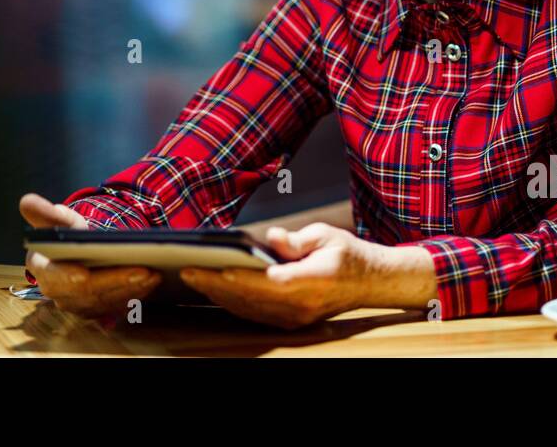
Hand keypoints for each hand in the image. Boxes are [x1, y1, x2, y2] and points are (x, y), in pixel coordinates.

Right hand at [19, 192, 162, 318]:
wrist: (80, 252)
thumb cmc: (68, 234)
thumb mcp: (59, 220)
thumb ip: (45, 214)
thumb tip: (26, 201)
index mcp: (43, 269)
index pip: (54, 278)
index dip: (67, 277)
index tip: (83, 274)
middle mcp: (58, 293)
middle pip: (87, 293)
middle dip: (115, 282)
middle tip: (142, 270)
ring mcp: (78, 304)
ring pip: (105, 301)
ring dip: (131, 290)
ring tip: (153, 274)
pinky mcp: (97, 310)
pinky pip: (117, 306)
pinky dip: (136, 295)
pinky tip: (152, 283)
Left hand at [178, 223, 389, 329]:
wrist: (370, 283)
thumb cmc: (347, 253)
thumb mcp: (326, 235)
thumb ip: (296, 239)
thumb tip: (270, 238)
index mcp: (312, 280)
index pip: (270, 281)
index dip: (242, 276)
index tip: (216, 267)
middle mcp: (301, 305)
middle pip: (251, 298)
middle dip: (215, 285)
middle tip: (186, 271)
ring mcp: (295, 317)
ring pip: (248, 309)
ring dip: (218, 295)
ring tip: (192, 277)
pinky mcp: (290, 321)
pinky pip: (255, 314)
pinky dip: (231, 302)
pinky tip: (214, 289)